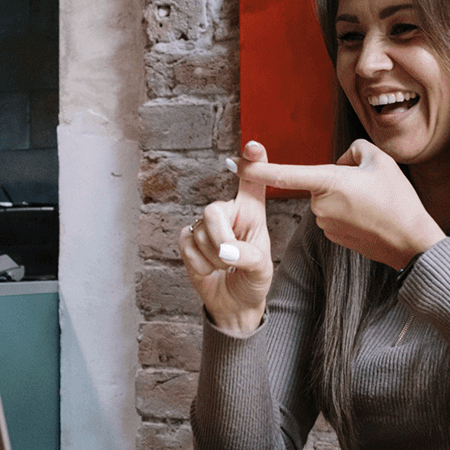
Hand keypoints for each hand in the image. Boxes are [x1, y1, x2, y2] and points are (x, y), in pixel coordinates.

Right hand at [180, 140, 274, 334]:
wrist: (234, 303)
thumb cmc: (253, 280)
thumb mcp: (262, 269)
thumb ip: (249, 256)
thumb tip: (227, 252)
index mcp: (252, 212)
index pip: (253, 182)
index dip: (253, 163)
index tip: (254, 146)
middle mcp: (228, 213)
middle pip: (213, 210)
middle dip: (220, 240)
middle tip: (231, 260)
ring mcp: (206, 225)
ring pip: (200, 234)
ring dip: (213, 259)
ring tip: (225, 267)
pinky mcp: (189, 240)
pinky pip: (187, 247)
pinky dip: (200, 265)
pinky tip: (209, 269)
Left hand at [239, 139, 445, 269]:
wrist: (410, 242)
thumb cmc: (398, 200)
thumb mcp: (380, 160)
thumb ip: (355, 151)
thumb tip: (342, 162)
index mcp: (328, 182)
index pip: (285, 173)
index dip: (259, 167)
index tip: (237, 162)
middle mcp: (320, 205)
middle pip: (321, 180)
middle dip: (339, 178)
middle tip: (370, 187)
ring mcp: (325, 224)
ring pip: (328, 197)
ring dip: (345, 196)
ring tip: (373, 204)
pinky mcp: (332, 237)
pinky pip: (334, 214)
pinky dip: (348, 212)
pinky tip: (369, 218)